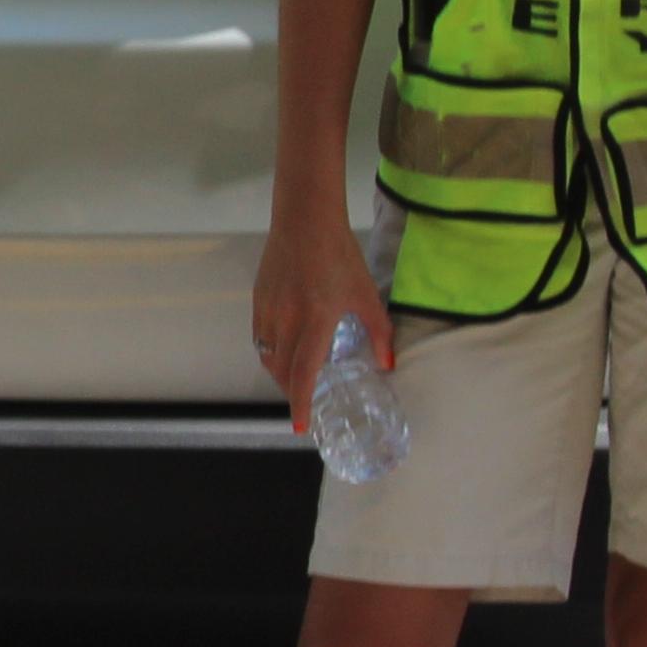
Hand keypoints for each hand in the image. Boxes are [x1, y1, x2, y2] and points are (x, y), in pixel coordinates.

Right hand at [252, 219, 390, 424]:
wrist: (304, 221)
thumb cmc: (341, 256)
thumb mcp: (367, 295)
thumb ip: (379, 333)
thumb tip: (388, 365)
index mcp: (316, 320)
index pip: (304, 372)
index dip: (301, 402)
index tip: (300, 426)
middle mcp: (286, 319)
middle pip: (281, 369)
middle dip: (291, 391)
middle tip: (305, 402)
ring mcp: (268, 309)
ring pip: (268, 355)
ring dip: (280, 373)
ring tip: (294, 379)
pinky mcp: (258, 299)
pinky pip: (260, 336)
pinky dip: (270, 352)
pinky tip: (284, 350)